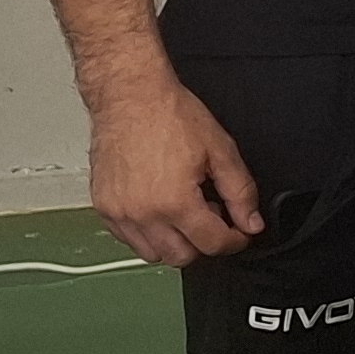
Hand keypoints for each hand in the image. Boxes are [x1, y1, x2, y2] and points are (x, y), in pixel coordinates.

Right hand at [87, 77, 262, 265]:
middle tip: (212, 216)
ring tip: (184, 211)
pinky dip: (147, 234)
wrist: (130, 96)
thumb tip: (250, 222)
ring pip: (153, 254)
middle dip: (204, 243)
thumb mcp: (220, 150)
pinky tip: (159, 209)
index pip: (212, 244)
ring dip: (174, 242)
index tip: (239, 232)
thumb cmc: (168, 115)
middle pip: (182, 257)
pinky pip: (128, 239)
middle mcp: (144, 214)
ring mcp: (120, 213)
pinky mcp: (104, 207)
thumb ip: (240, 192)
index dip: (234, 241)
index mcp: (175, 202)